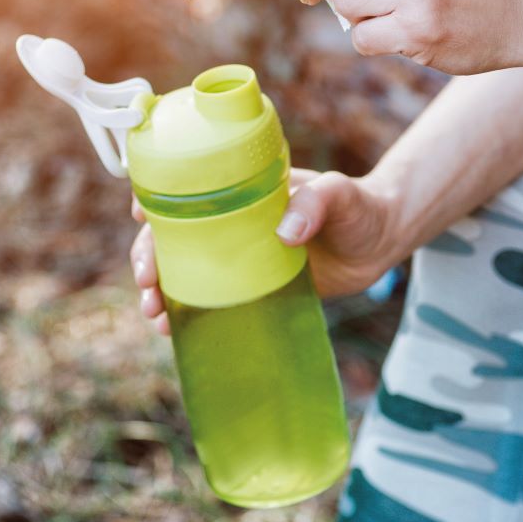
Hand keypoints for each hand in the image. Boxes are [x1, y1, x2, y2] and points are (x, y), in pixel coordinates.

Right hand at [129, 170, 404, 334]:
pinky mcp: (252, 288)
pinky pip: (210, 301)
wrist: (381, 243)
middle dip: (148, 258)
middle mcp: (232, 222)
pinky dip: (186, 315)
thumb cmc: (359, 207)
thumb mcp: (339, 195)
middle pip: (173, 237)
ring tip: (155, 314)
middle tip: (147, 282)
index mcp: (242, 191)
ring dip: (160, 292)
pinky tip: (174, 332)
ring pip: (183, 272)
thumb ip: (317, 203)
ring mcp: (239, 257)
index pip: (187, 188)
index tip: (141, 214)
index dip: (156, 198)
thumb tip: (285, 232)